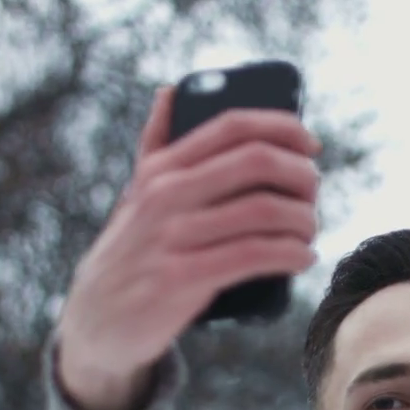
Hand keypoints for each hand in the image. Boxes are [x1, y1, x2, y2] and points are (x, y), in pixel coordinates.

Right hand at [55, 87, 320, 409]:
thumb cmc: (133, 250)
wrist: (96, 319)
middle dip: (300, 174)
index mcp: (161, 168)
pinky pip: (252, 256)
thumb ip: (155, 143)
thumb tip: (170, 90)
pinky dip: (290, 254)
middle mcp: (165, 195)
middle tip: (313, 193)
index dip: (282, 127)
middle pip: (255, 163)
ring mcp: (172, 237)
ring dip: (302, 219)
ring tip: (309, 230)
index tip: (311, 144)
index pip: (231, 126)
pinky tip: (304, 257)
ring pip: (261, 212)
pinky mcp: (181, 279)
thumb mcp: (137, 193)